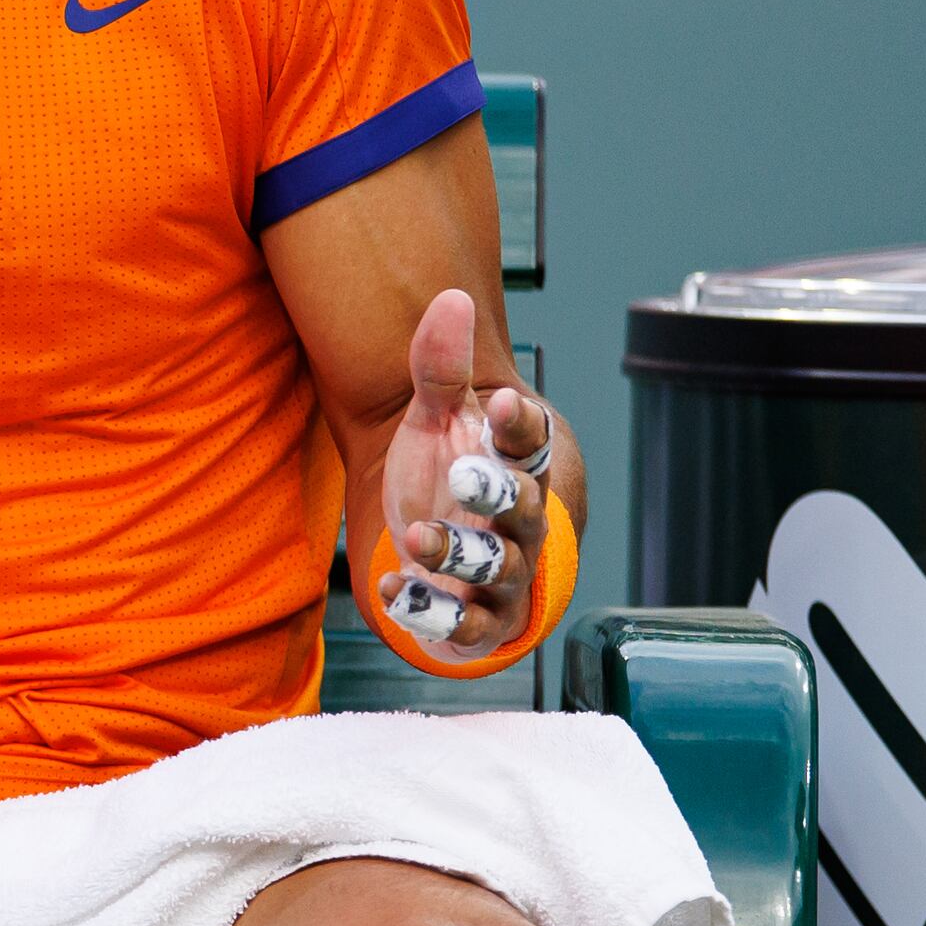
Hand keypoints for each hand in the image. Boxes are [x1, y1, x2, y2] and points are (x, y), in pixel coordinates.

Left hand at [373, 288, 565, 658]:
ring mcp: (503, 574)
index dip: (525, 425)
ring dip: (459, 554)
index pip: (534, 443)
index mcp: (518, 467)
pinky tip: (391, 590)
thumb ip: (440, 369)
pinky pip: (465, 626)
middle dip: (499, 495)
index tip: (506, 398)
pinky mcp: (476, 619)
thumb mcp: (435, 417)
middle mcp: (522, 523)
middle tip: (465, 475)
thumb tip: (450, 299)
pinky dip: (431, 612)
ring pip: (496, 569)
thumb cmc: (443, 470)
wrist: (432, 543)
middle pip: (527, 510)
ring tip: (417, 535)